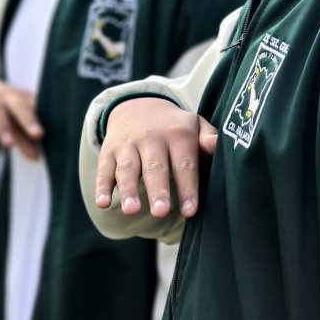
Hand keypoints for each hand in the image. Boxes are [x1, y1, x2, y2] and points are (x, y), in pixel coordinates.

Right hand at [0, 76, 42, 159]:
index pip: (35, 106)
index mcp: (20, 97)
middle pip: (18, 104)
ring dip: (3, 126)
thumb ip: (24, 138)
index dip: (43, 118)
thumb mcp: (12, 119)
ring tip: (8, 144)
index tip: (51, 133)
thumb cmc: (0, 105)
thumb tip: (36, 157)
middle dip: (28, 119)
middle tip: (37, 134)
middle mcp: (5, 95)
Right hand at [95, 98, 217, 218]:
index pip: (184, 163)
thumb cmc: (175, 128)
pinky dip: (102, 186)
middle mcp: (151, 137)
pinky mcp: (108, 151)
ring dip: (129, 189)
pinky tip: (102, 202)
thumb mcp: (195, 125)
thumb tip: (217, 144)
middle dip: (158, 190)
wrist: (139, 107)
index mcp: (177, 133)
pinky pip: (104, 170)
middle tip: (161, 212)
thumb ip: (208, 136)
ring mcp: (128, 144)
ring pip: (128, 168)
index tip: (190, 210)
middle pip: (155, 167)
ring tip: (132, 210)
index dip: (187, 187)